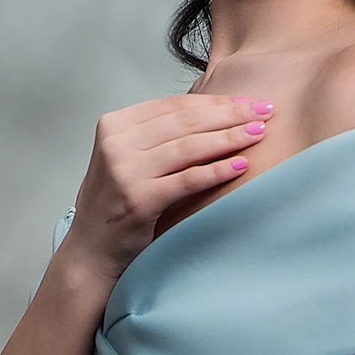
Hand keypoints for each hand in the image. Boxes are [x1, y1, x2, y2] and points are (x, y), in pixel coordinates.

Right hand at [62, 92, 272, 281]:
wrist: (90, 253)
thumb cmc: (117, 206)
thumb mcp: (128, 159)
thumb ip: (156, 137)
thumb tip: (212, 114)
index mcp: (114, 125)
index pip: (174, 105)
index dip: (215, 102)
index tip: (247, 102)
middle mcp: (117, 144)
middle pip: (185, 121)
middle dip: (230, 115)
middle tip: (264, 112)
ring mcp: (125, 171)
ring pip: (188, 147)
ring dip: (229, 138)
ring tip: (258, 134)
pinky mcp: (139, 200)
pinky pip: (187, 180)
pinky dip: (216, 171)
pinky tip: (240, 166)